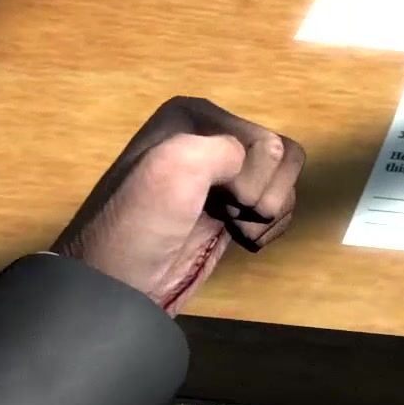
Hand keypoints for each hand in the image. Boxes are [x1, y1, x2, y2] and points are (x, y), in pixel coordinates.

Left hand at [52, 97, 304, 315]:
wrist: (118, 289)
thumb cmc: (140, 223)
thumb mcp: (177, 164)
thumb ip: (230, 149)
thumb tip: (248, 179)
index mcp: (195, 115)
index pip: (264, 140)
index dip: (251, 176)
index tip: (217, 198)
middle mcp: (212, 138)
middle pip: (282, 156)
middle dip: (261, 194)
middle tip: (225, 213)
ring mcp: (224, 177)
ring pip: (286, 181)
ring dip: (268, 213)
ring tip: (234, 228)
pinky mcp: (235, 211)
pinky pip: (281, 206)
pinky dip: (270, 227)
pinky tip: (241, 238)